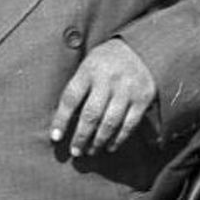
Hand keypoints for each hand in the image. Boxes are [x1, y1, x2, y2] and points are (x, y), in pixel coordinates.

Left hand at [51, 38, 159, 155]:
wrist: (141, 48)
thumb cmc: (105, 61)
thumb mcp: (87, 65)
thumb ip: (78, 87)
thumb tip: (64, 121)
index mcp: (89, 70)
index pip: (70, 98)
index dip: (61, 120)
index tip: (56, 138)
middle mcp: (108, 80)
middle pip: (91, 114)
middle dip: (81, 137)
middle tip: (75, 152)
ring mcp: (128, 89)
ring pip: (110, 122)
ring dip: (98, 141)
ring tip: (90, 151)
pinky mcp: (144, 98)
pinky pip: (129, 123)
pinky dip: (119, 138)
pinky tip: (109, 147)